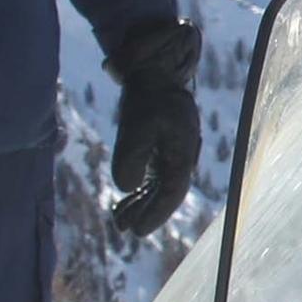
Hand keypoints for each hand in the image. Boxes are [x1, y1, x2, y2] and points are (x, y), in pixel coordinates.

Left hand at [105, 20, 200, 239]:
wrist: (155, 70)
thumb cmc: (148, 95)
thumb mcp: (136, 123)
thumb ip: (130, 156)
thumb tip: (124, 186)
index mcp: (182, 151)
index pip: (171, 193)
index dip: (154, 214)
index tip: (136, 231)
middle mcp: (181, 155)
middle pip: (165, 194)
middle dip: (145, 213)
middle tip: (124, 230)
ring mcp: (172, 151)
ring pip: (159, 186)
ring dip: (141, 203)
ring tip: (119, 219)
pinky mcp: (162, 146)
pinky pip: (153, 175)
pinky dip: (140, 189)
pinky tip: (124, 198)